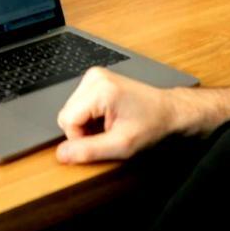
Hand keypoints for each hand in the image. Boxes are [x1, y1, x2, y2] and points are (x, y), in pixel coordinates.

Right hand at [56, 67, 179, 163]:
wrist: (168, 111)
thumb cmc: (152, 125)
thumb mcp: (121, 145)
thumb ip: (89, 151)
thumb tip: (61, 154)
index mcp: (100, 89)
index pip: (67, 120)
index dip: (80, 139)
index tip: (102, 142)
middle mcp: (94, 77)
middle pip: (67, 114)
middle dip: (83, 131)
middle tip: (108, 135)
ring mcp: (94, 76)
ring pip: (70, 110)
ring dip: (86, 124)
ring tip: (110, 126)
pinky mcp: (95, 79)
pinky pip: (78, 104)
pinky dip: (89, 116)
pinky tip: (107, 118)